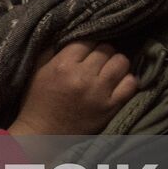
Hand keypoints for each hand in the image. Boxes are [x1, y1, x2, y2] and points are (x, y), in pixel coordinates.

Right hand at [9, 40, 136, 137]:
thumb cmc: (37, 101)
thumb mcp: (36, 71)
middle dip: (102, 51)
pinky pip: (131, 84)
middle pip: (106, 49)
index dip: (87, 43)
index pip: (86, 40)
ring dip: (116, 62)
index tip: (85, 50)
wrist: (42, 135)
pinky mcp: (110, 107)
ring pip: (121, 62)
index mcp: (63, 65)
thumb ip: (51, 50)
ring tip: (110, 68)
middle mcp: (83, 77)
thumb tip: (66, 33)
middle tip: (98, 59)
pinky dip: (128, 80)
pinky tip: (119, 82)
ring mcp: (99, 93)